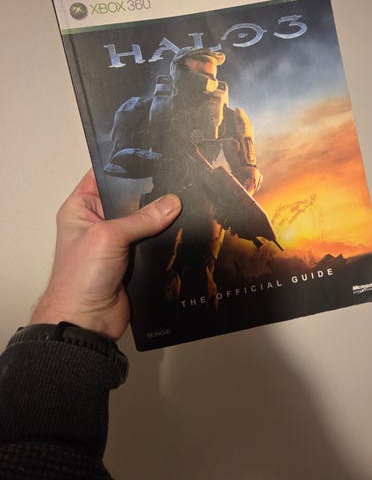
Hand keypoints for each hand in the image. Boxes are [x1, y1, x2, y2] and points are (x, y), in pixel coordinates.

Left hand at [29, 170, 181, 339]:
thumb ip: (142, 218)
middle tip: (176, 181)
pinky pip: (153, 241)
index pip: (103, 176)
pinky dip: (165, 238)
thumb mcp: (108, 237)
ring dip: (160, 217)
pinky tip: (182, 228)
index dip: (125, 166)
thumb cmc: (79, 278)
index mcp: (81, 208)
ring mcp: (116, 241)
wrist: (86, 322)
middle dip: (151, 192)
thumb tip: (172, 203)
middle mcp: (98, 221)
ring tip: (184, 202)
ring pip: (144, 221)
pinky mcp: (133, 259)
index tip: (152, 157)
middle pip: (129, 198)